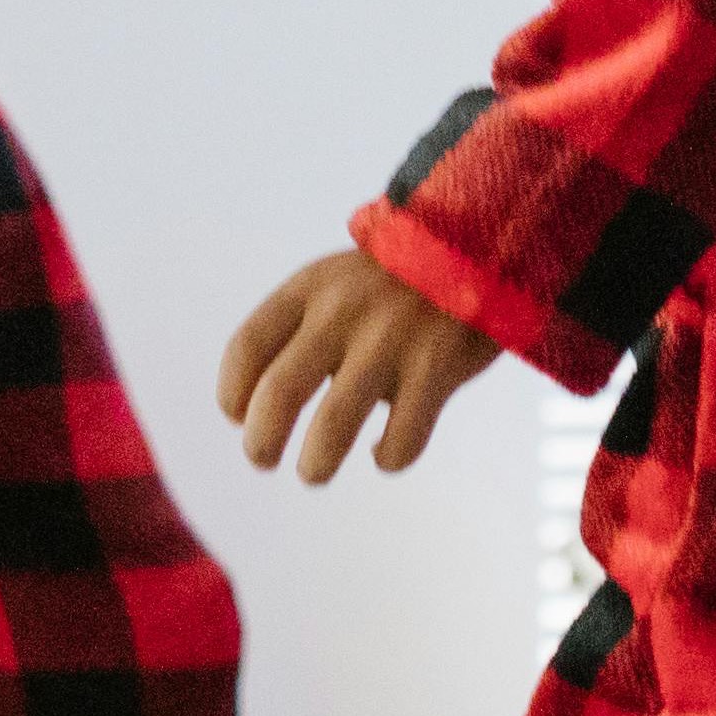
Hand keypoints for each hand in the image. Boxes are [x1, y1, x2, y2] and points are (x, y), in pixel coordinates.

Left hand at [220, 247, 511, 482]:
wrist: (482, 243)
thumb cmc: (397, 283)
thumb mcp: (338, 282)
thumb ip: (301, 330)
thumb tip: (259, 411)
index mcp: (311, 286)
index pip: (247, 346)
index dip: (232, 392)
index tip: (237, 416)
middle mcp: (344, 310)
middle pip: (279, 394)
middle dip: (261, 442)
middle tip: (262, 460)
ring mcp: (392, 338)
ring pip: (334, 426)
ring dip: (316, 463)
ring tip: (314, 472)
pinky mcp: (438, 365)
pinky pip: (402, 438)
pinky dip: (388, 457)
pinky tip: (385, 452)